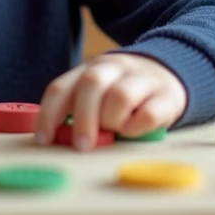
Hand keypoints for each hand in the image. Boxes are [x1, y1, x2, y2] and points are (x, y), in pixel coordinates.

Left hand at [34, 53, 187, 149]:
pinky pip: (149, 113)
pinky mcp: (166, 95)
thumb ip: (79, 110)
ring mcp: (141, 78)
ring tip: (116, 130)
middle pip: (91, 83)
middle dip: (83, 118)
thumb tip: (58, 137)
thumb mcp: (98, 95)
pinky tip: (135, 131)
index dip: (49, 114)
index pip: (61, 87)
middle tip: (82, 146)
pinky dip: (137, 127)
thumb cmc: (123, 95)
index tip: (44, 140)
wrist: (170, 73)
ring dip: (113, 120)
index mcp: (90, 69)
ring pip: (120, 95)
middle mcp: (114, 68)